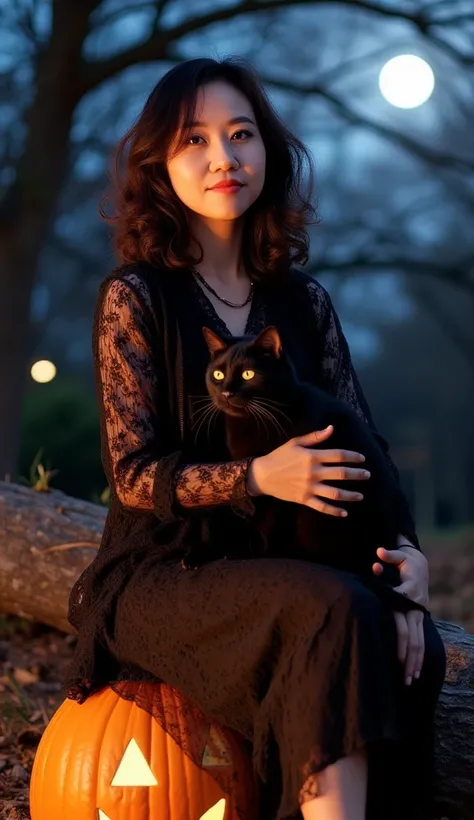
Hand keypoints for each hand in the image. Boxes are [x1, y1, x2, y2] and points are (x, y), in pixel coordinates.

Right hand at [247, 424, 370, 514]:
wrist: (262, 475)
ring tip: (361, 495)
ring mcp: (309, 487)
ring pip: (335, 493)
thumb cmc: (279, 456)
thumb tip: (331, 428)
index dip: (353, 457)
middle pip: (341, 474)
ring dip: (350, 495)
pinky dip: (334, 511)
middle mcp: (313, 472)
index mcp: (312, 456)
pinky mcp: (304, 499)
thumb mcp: (295, 443)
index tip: (362, 459)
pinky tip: (344, 512)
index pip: (338, 456)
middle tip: (367, 475)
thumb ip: (315, 437)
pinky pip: (322, 506)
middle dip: (357, 475)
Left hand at [372, 545, 428, 685]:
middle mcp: (414, 609)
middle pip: (412, 637)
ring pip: (418, 643)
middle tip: (404, 676)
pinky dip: (417, 657)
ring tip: (409, 680)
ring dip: (414, 662)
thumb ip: (388, 555)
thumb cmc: (405, 561)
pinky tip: (414, 672)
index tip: (394, 644)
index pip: (402, 616)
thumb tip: (378, 552)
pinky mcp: (418, 619)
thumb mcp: (398, 556)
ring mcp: (418, 616)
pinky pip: (419, 641)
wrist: (420, 564)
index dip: (398, 631)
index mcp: (408, 595)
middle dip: (408, 657)